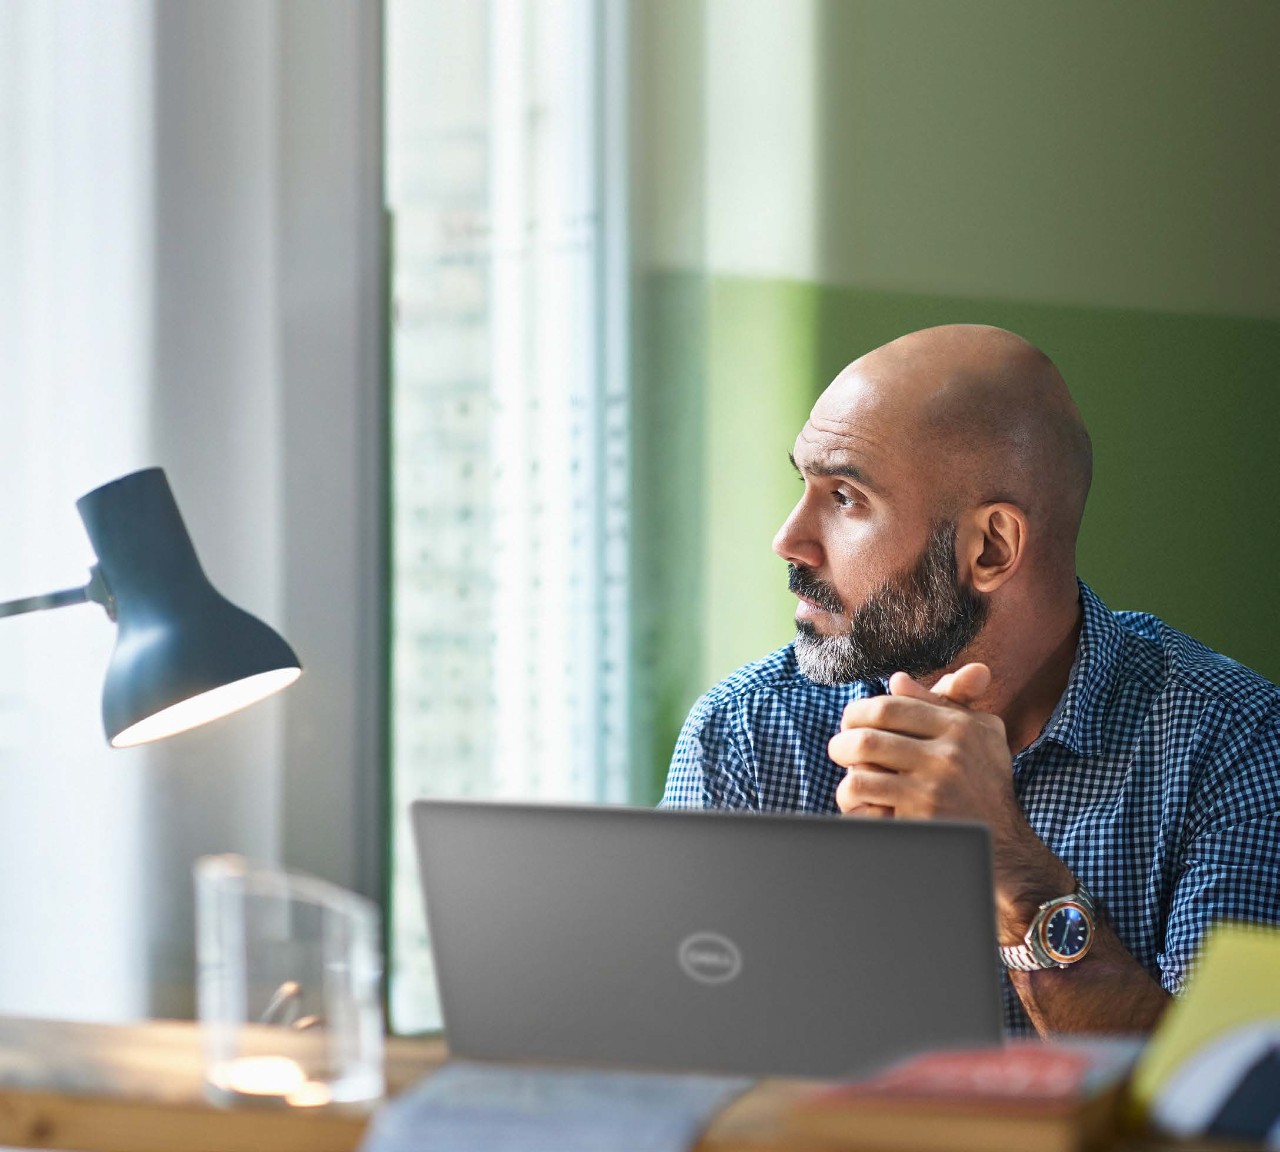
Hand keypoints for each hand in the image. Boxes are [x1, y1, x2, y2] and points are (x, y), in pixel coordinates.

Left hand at [831, 664, 1074, 935]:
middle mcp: (948, 756)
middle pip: (867, 738)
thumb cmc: (987, 783)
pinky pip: (867, 808)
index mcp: (959, 727)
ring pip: (859, 774)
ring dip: (846, 777)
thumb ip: (942, 701)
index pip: (889, 707)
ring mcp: (933, 791)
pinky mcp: (921, 822)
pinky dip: (855, 806)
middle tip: (839, 750)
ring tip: (850, 782)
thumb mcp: (980, 734)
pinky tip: (862, 807)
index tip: (851, 723)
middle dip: (842, 743)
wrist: (1007, 847)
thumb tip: (897, 680)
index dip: (858, 712)